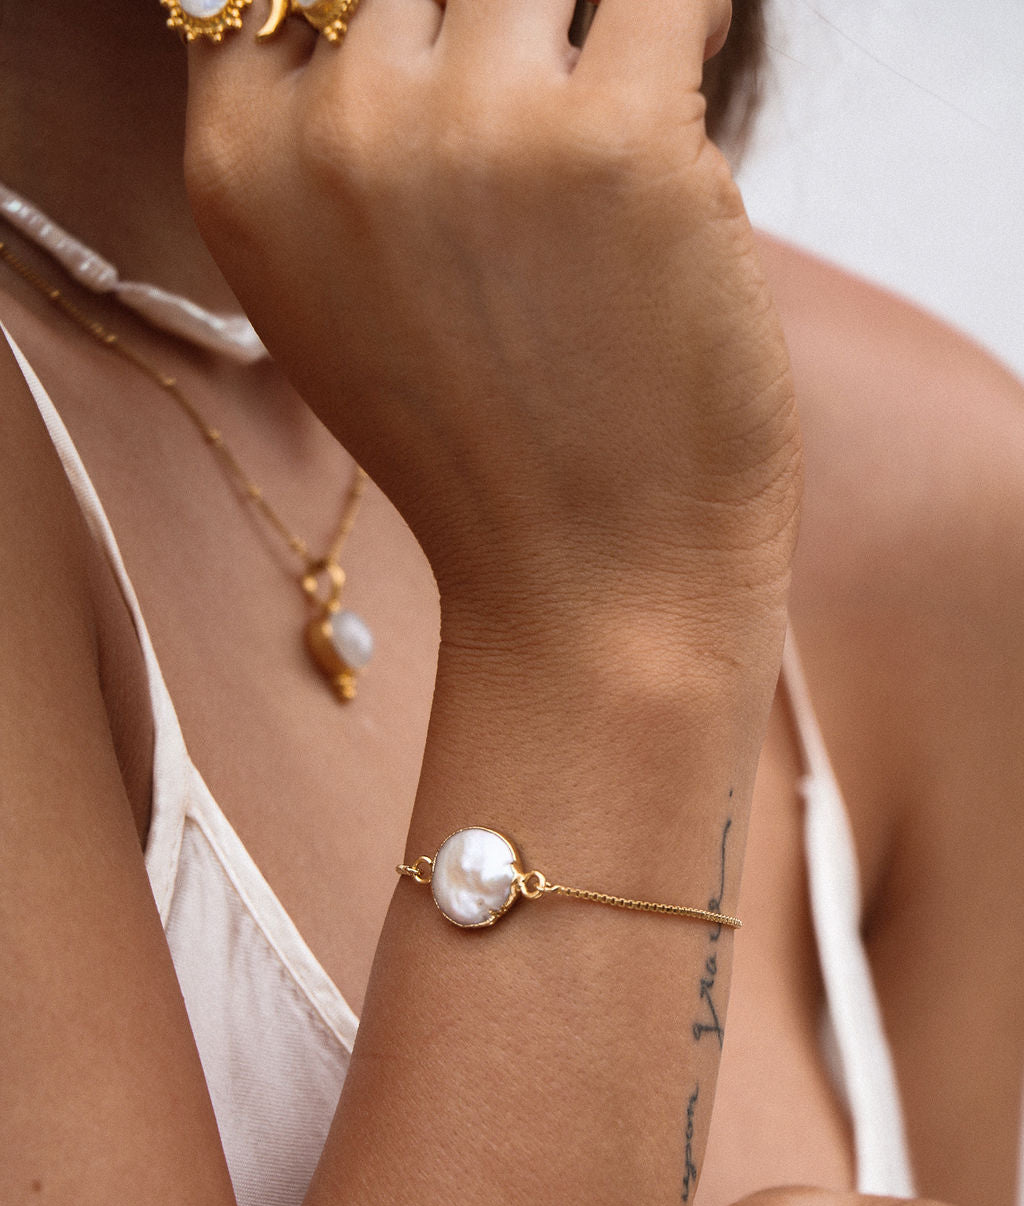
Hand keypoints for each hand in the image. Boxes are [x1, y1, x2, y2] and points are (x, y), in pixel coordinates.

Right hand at [185, 0, 800, 634]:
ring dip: (590, 9)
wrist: (591, 590)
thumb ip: (331, 155)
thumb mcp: (341, 306)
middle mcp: (339, 131)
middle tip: (551, 65)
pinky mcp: (619, 139)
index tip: (450, 53)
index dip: (382, 10)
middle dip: (493, 12)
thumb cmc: (487, 457)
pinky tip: (693, 56)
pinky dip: (689, 8)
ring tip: (626, 64)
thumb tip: (404, 14)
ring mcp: (476, 126)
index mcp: (243, 168)